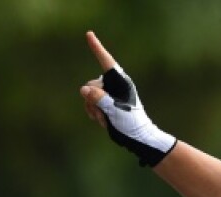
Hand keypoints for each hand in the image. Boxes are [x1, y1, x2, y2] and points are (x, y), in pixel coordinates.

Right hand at [80, 31, 178, 166]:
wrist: (136, 137)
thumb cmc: (131, 123)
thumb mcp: (115, 110)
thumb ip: (99, 98)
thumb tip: (84, 89)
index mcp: (121, 82)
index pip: (106, 62)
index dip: (97, 48)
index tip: (89, 34)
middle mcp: (114, 86)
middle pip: (92, 85)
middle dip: (94, 101)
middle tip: (105, 115)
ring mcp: (109, 94)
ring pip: (88, 95)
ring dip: (94, 109)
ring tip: (106, 120)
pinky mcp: (105, 103)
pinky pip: (89, 104)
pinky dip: (93, 113)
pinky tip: (103, 121)